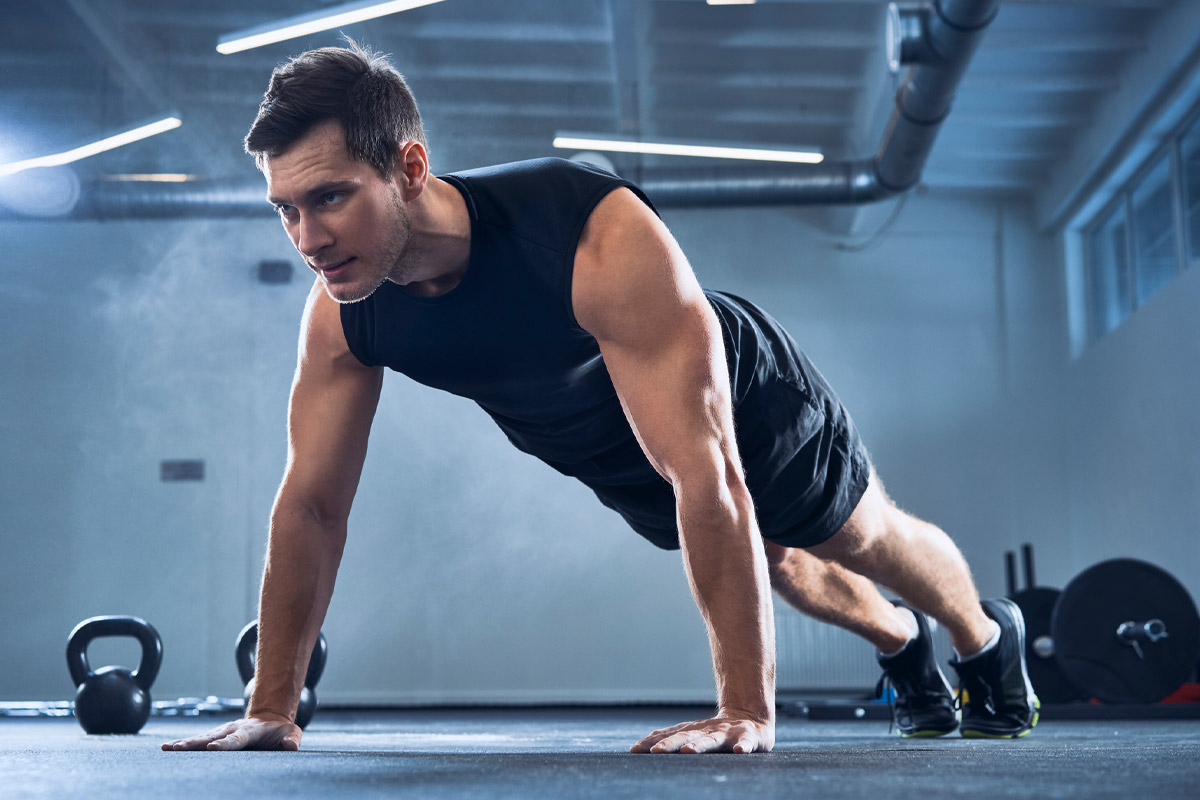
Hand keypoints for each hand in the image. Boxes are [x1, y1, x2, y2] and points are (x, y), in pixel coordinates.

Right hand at [161, 713, 300, 751]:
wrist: (271, 718)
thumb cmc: (281, 731)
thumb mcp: (291, 734)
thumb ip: (291, 740)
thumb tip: (290, 746)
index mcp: (250, 731)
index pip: (236, 739)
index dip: (225, 744)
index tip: (212, 748)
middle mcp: (232, 729)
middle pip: (212, 737)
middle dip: (195, 743)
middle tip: (177, 748)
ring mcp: (223, 731)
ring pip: (201, 738)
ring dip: (185, 743)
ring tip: (167, 748)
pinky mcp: (216, 736)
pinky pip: (198, 740)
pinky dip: (183, 743)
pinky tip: (168, 747)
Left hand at [630, 710, 774, 753]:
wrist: (751, 717)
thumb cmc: (717, 731)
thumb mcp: (693, 732)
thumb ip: (670, 737)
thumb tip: (638, 745)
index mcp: (693, 731)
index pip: (669, 736)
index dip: (652, 742)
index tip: (635, 749)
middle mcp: (707, 730)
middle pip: (686, 737)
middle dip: (670, 744)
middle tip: (655, 752)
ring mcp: (727, 734)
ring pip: (712, 740)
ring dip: (700, 745)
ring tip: (689, 751)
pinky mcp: (748, 737)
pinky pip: (746, 742)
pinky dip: (744, 746)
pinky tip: (740, 751)